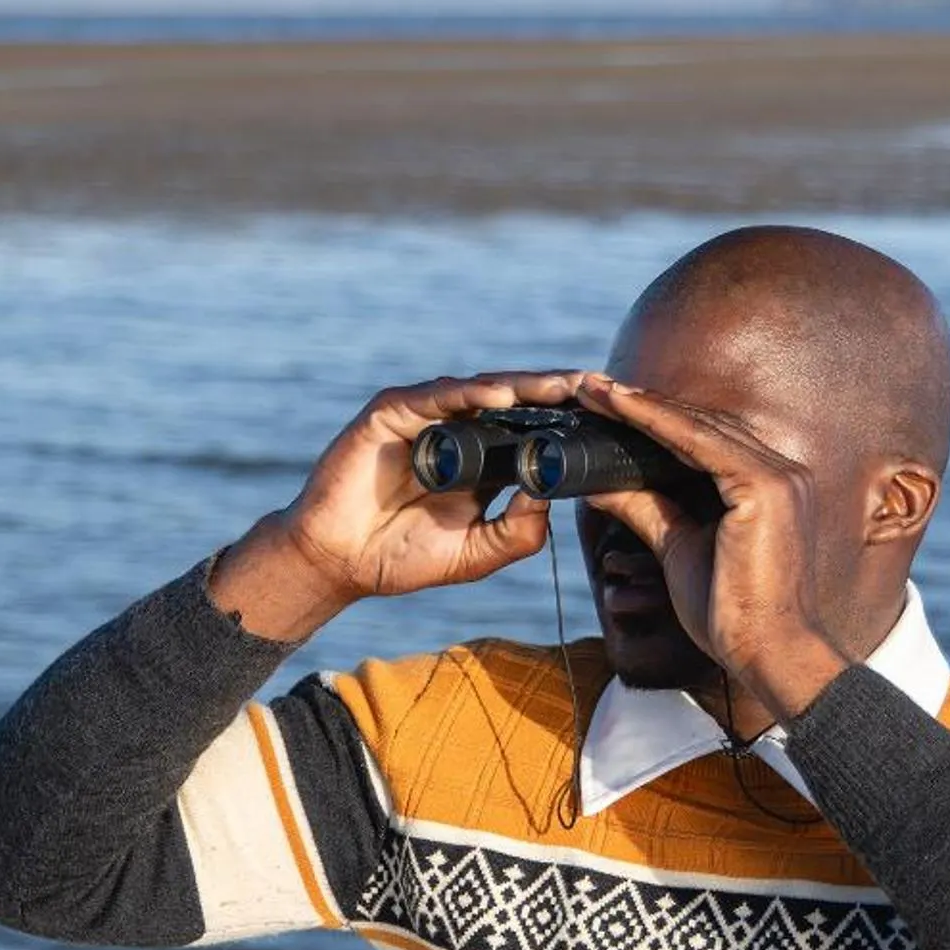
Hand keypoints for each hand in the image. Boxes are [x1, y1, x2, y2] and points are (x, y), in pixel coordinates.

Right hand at [211, 371, 582, 640]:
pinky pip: (434, 397)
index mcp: (482, 463)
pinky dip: (469, 393)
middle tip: (598, 387)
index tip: (611, 418)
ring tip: (561, 387)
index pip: (533, 430)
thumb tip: (552, 494)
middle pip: (516, 402)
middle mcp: (457, 433)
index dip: (569, 422)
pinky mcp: (391, 414)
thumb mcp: (476, 554)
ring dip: (524, 386)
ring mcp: (423, 420)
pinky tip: (501, 397)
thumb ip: (517, 533)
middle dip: (557, 393)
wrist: (338, 562)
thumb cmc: (401, 559)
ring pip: (482, 392)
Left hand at [571, 374, 852, 717]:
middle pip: (700, 426)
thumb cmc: (728, 611)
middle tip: (590, 386)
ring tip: (595, 390)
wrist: (765, 652)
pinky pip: (701, 445)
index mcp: (766, 485)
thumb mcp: (676, 548)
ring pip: (698, 427)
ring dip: (642, 405)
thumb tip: (599, 485)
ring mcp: (778, 476)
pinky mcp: (765, 488)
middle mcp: (780, 471)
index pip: (702, 441)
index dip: (653, 420)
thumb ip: (646, 510)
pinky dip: (658, 423)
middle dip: (642, 405)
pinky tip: (622, 408)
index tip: (606, 405)